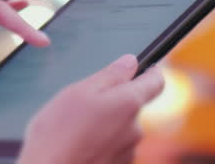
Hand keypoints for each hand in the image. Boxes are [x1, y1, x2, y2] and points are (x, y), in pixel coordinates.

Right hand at [18, 55, 165, 163]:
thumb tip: (131, 62)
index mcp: (129, 104)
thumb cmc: (58, 133)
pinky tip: (78, 145)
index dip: (150, 71)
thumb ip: (110, 75)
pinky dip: (100, 143)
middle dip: (113, 101)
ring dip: (105, 124)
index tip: (142, 68)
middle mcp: (135, 130)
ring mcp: (128, 152)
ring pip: (121, 128)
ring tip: (75, 129)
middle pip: (132, 106)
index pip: (156, 82)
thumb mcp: (79, 92)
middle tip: (83, 104)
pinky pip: (113, 147)